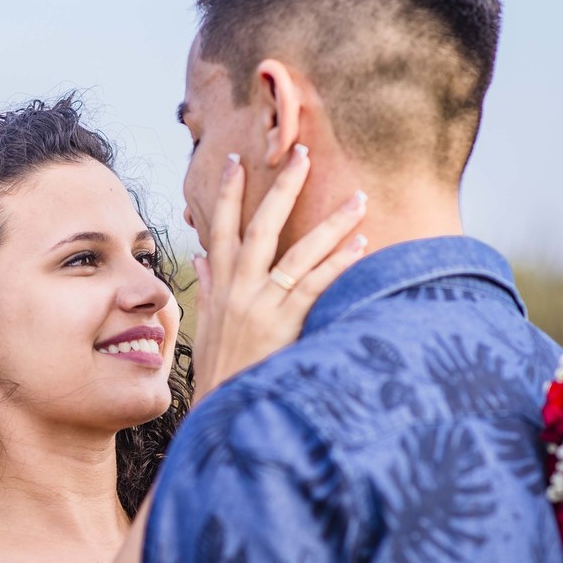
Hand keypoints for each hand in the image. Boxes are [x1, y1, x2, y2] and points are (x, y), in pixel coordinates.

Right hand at [192, 145, 366, 399]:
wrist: (221, 409)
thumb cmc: (218, 369)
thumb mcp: (206, 324)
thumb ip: (208, 286)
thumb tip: (201, 258)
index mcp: (220, 285)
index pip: (220, 228)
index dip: (226, 193)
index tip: (235, 160)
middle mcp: (238, 288)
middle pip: (261, 226)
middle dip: (283, 188)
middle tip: (304, 153)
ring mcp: (261, 304)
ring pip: (299, 252)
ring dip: (332, 222)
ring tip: (359, 197)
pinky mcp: (284, 323)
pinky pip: (316, 285)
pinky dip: (338, 263)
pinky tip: (360, 244)